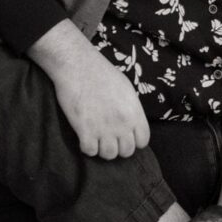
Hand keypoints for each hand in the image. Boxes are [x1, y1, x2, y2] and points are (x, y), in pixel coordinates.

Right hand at [29, 20, 149, 159]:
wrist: (78, 66)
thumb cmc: (101, 73)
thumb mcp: (126, 89)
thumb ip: (131, 109)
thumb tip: (131, 123)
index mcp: (134, 112)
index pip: (143, 140)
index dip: (134, 140)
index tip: (124, 136)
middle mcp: (122, 123)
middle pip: (126, 151)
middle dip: (118, 146)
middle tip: (108, 137)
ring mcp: (104, 129)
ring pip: (109, 155)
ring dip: (102, 148)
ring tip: (96, 137)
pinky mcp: (85, 131)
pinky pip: (89, 151)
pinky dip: (86, 146)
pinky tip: (84, 136)